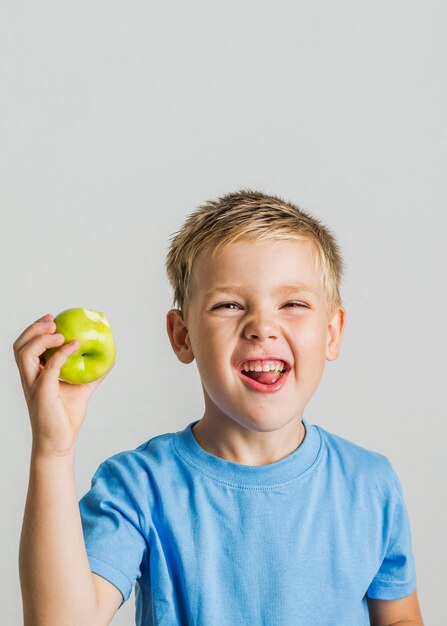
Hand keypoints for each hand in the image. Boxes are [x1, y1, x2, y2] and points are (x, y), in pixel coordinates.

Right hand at [13, 313, 111, 456]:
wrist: (61, 441)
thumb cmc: (67, 415)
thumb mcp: (82, 388)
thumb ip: (92, 372)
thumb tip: (109, 357)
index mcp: (35, 374)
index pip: (26, 346)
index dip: (35, 330)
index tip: (53, 318)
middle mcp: (30, 378)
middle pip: (19, 347)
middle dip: (33, 329)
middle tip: (53, 320)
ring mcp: (33, 385)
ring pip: (25, 354)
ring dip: (41, 338)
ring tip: (60, 332)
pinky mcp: (42, 393)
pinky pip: (50, 368)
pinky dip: (61, 353)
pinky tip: (75, 345)